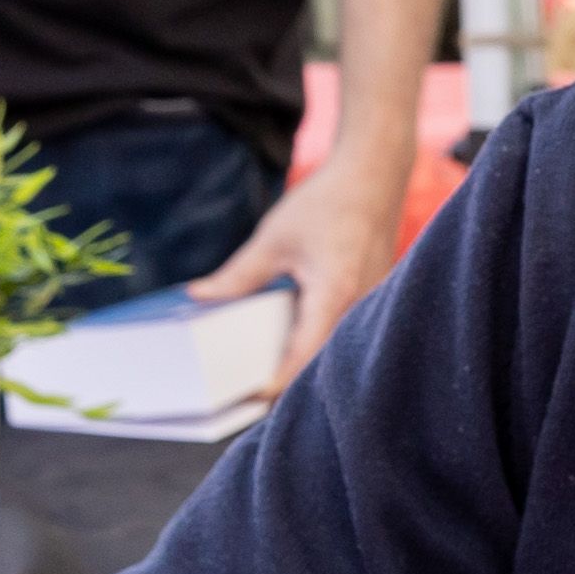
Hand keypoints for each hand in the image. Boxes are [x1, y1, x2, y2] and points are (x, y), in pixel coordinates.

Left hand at [183, 140, 411, 392]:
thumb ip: (238, 275)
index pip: (301, 358)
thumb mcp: (274, 237)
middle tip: (249, 397)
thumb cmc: (328, 201)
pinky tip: (291, 342)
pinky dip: (318, 343)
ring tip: (266, 376)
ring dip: (304, 365)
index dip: (274, 385)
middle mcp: (359, 308)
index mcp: (334, 295)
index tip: (246, 399)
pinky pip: (343, 333)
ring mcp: (370, 306)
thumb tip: (199, 296)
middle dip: (287, 384)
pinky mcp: (371, 300)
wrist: (374, 174)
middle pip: (320, 364)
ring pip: (334, 351)